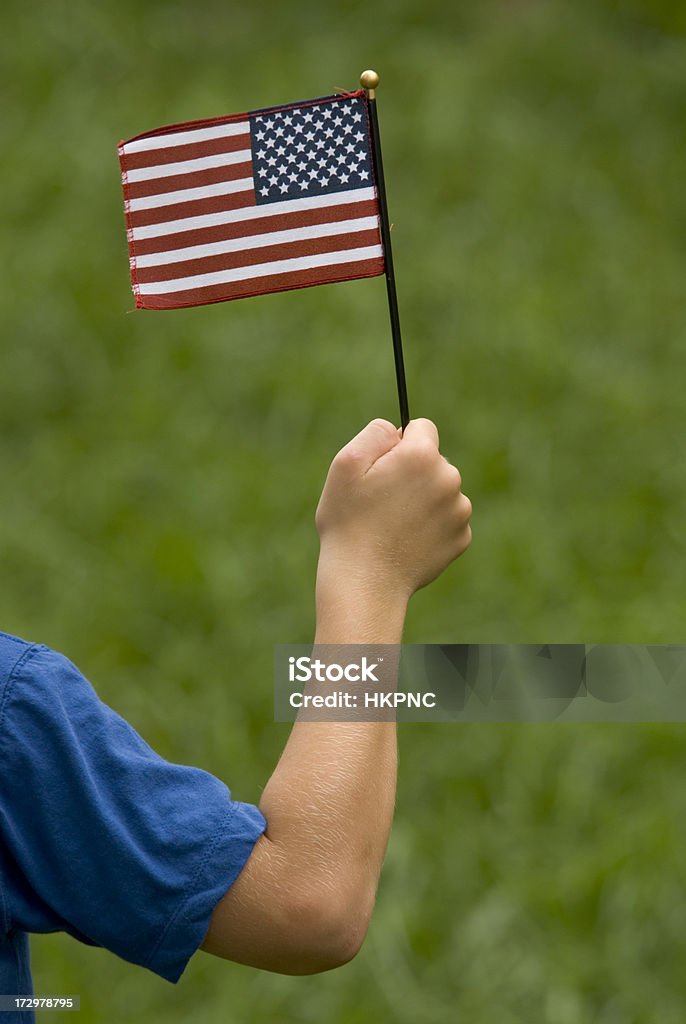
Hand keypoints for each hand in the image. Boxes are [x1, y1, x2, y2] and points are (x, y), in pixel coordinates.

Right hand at [315, 417, 471, 602]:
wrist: (365, 582)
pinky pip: (446, 520)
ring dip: (422, 500)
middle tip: (383, 501)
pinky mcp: (461, 538)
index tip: (383, 468)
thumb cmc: (348, 522)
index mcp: (422, 456)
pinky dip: (430, 526)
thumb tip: (398, 429)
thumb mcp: (345, 465)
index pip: (422, 428)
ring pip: (441, 491)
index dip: (399, 446)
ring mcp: (459, 511)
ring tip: (393, 524)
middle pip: (433, 461)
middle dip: (412, 473)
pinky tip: (406, 541)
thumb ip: (375, 433)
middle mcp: (449, 479)